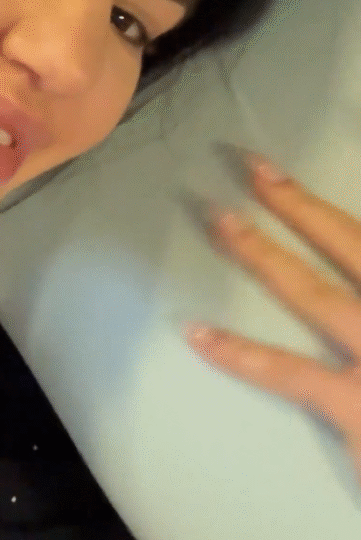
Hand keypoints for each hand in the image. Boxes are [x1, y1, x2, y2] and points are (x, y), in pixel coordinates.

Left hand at [186, 149, 360, 486]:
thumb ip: (355, 296)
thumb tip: (338, 283)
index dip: (325, 208)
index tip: (288, 174)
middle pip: (352, 243)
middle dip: (298, 204)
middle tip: (249, 165)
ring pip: (315, 293)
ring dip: (262, 253)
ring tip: (216, 218)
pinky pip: (291, 374)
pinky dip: (240, 354)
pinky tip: (196, 332)